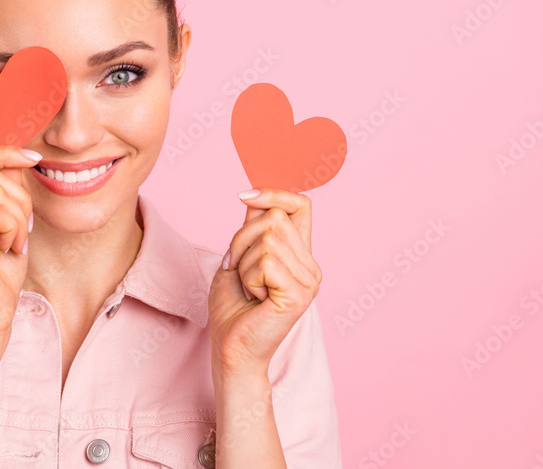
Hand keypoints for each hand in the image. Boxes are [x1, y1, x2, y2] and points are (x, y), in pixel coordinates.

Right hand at [0, 145, 40, 333]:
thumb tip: (16, 155)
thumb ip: (6, 188)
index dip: (3, 151)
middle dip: (19, 197)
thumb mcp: (9, 220)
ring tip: (14, 242)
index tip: (33, 157)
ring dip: (18, 217)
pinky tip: (10, 248)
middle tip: (23, 228)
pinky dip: (14, 227)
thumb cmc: (0, 272)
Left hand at [208, 188, 321, 374]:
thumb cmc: (233, 308)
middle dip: (242, 239)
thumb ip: (251, 229)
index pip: (301, 206)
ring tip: (249, 288)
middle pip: (274, 218)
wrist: (232, 349)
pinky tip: (255, 298)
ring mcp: (309, 281)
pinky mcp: (299, 294)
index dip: (275, 193)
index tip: (245, 196)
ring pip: (267, 238)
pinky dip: (248, 278)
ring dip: (243, 262)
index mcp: (299, 255)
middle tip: (237, 269)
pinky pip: (265, 262)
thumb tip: (254, 197)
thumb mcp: (239, 258)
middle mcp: (310, 266)